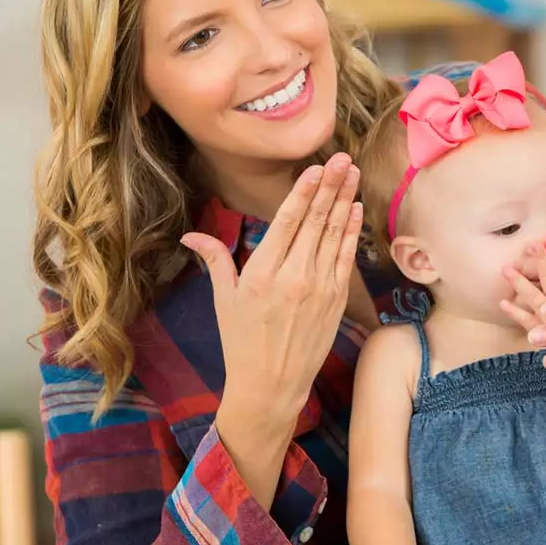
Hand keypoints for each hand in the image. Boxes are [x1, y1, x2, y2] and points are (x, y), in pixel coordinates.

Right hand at [180, 153, 362, 461]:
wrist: (272, 386)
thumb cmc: (242, 342)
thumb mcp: (224, 299)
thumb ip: (215, 259)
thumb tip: (189, 234)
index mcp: (262, 275)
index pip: (287, 223)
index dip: (303, 193)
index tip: (315, 168)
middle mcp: (293, 278)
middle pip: (315, 223)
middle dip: (330, 187)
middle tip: (341, 158)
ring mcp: (318, 289)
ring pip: (334, 235)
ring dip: (345, 201)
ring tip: (352, 173)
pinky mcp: (335, 300)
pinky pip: (345, 258)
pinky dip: (351, 232)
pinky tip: (355, 209)